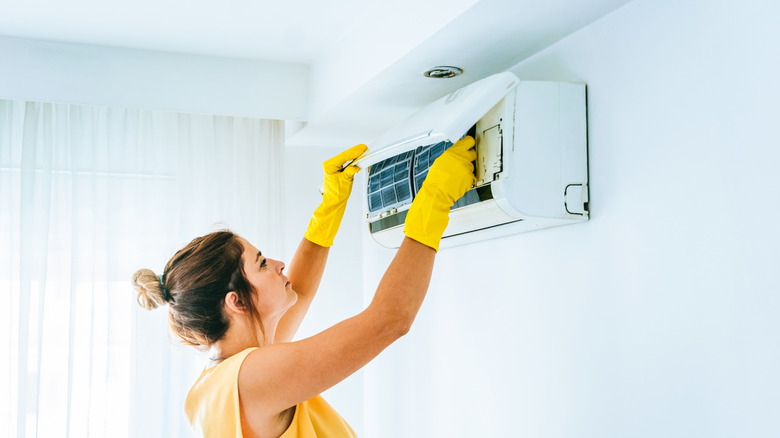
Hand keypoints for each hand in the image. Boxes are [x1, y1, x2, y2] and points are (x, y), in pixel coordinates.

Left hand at [304, 144, 367, 246]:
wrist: (334, 202)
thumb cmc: (337, 194)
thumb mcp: (346, 181)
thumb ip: (351, 171)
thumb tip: (357, 164)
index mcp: (329, 166)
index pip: (344, 156)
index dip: (354, 152)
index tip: (362, 148)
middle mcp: (330, 165)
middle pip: (345, 155)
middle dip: (355, 152)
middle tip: (365, 148)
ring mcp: (333, 166)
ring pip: (346, 157)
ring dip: (355, 155)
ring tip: (363, 151)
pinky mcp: (337, 169)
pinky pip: (346, 161)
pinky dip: (353, 159)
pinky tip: (358, 157)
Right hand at [403, 136, 475, 251]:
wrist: (436, 193)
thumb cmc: (435, 180)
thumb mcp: (440, 162)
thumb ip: (451, 155)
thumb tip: (456, 152)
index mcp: (453, 152)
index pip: (468, 141)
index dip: (470, 143)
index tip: (470, 144)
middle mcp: (462, 159)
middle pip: (473, 153)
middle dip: (470, 156)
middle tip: (464, 160)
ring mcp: (467, 169)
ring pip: (472, 166)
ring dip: (467, 169)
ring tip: (457, 175)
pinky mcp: (469, 178)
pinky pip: (471, 176)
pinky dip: (467, 178)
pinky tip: (459, 181)